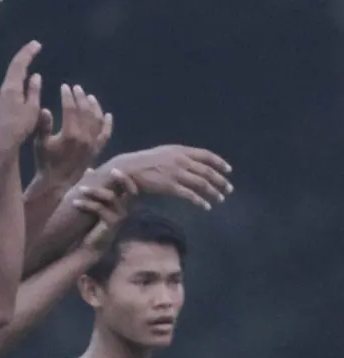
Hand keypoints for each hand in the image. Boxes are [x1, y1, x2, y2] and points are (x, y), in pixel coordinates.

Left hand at [0, 41, 42, 148]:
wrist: (6, 142)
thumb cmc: (21, 126)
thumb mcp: (32, 108)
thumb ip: (34, 91)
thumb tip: (35, 75)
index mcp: (12, 88)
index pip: (19, 65)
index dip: (28, 53)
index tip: (37, 44)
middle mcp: (5, 88)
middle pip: (14, 66)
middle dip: (25, 55)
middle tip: (36, 46)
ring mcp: (3, 94)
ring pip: (13, 73)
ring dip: (22, 63)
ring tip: (32, 55)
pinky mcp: (4, 100)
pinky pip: (13, 80)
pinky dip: (20, 72)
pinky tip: (26, 74)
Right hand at [35, 84, 112, 185]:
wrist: (57, 183)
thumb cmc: (45, 163)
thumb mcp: (40, 144)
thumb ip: (43, 127)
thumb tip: (45, 109)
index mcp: (70, 134)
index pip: (71, 108)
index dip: (67, 96)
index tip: (64, 87)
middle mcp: (85, 137)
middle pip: (85, 111)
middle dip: (80, 97)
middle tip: (76, 88)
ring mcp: (93, 143)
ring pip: (97, 119)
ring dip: (94, 106)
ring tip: (89, 97)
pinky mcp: (96, 150)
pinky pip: (105, 134)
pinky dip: (108, 124)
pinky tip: (108, 114)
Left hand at [78, 168, 137, 251]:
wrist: (91, 246)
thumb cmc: (92, 224)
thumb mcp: (93, 203)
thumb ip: (94, 187)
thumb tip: (90, 169)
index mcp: (122, 204)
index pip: (131, 188)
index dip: (126, 178)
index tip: (114, 168)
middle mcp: (125, 210)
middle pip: (129, 191)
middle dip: (122, 180)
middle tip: (111, 170)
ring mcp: (119, 217)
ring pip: (111, 197)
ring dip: (94, 191)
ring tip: (80, 189)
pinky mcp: (111, 224)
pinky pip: (99, 209)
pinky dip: (86, 204)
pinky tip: (75, 202)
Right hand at [104, 145, 232, 210]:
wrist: (128, 168)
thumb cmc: (144, 161)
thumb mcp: (164, 152)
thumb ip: (179, 156)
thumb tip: (193, 161)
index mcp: (181, 150)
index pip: (206, 155)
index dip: (220, 163)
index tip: (229, 170)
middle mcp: (181, 161)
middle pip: (207, 171)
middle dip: (221, 181)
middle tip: (229, 189)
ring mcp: (176, 174)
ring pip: (201, 184)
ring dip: (213, 192)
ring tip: (219, 199)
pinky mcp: (170, 186)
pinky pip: (190, 195)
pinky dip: (200, 201)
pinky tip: (205, 207)